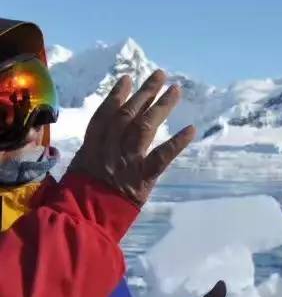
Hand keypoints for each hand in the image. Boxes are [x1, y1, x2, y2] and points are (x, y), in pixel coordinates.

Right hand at [66, 70, 195, 206]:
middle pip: (128, 115)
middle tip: (159, 74)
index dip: (116, 96)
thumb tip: (99, 138)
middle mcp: (109, 149)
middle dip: (144, 92)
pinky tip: (191, 129)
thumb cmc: (76, 199)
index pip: (105, 116)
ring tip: (175, 89)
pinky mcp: (143, 177)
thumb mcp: (77, 169)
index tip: (128, 79)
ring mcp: (127, 161)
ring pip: (145, 127)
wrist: (82, 222)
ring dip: (161, 106)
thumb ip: (91, 152)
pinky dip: (177, 143)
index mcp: (91, 148)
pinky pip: (161, 157)